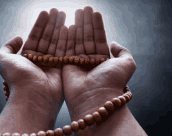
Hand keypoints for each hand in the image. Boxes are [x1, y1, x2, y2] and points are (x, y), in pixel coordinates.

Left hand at [0, 8, 66, 130]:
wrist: (33, 95)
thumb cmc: (18, 78)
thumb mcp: (3, 60)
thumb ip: (7, 47)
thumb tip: (17, 38)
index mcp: (27, 58)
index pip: (35, 37)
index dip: (40, 25)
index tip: (45, 12)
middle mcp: (39, 60)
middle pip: (47, 38)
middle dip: (51, 24)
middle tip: (57, 10)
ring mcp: (51, 64)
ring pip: (56, 43)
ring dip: (60, 28)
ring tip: (63, 15)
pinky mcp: (62, 68)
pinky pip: (64, 51)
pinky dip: (67, 40)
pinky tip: (69, 28)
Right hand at [62, 6, 135, 120]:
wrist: (95, 98)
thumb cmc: (111, 82)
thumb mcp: (126, 65)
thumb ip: (123, 52)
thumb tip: (114, 43)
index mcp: (103, 60)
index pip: (99, 38)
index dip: (97, 25)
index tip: (94, 12)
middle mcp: (90, 60)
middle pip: (86, 37)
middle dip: (85, 23)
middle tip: (83, 9)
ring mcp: (77, 63)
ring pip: (76, 41)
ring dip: (76, 26)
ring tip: (75, 12)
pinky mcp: (66, 66)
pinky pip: (66, 49)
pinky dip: (67, 38)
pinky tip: (68, 25)